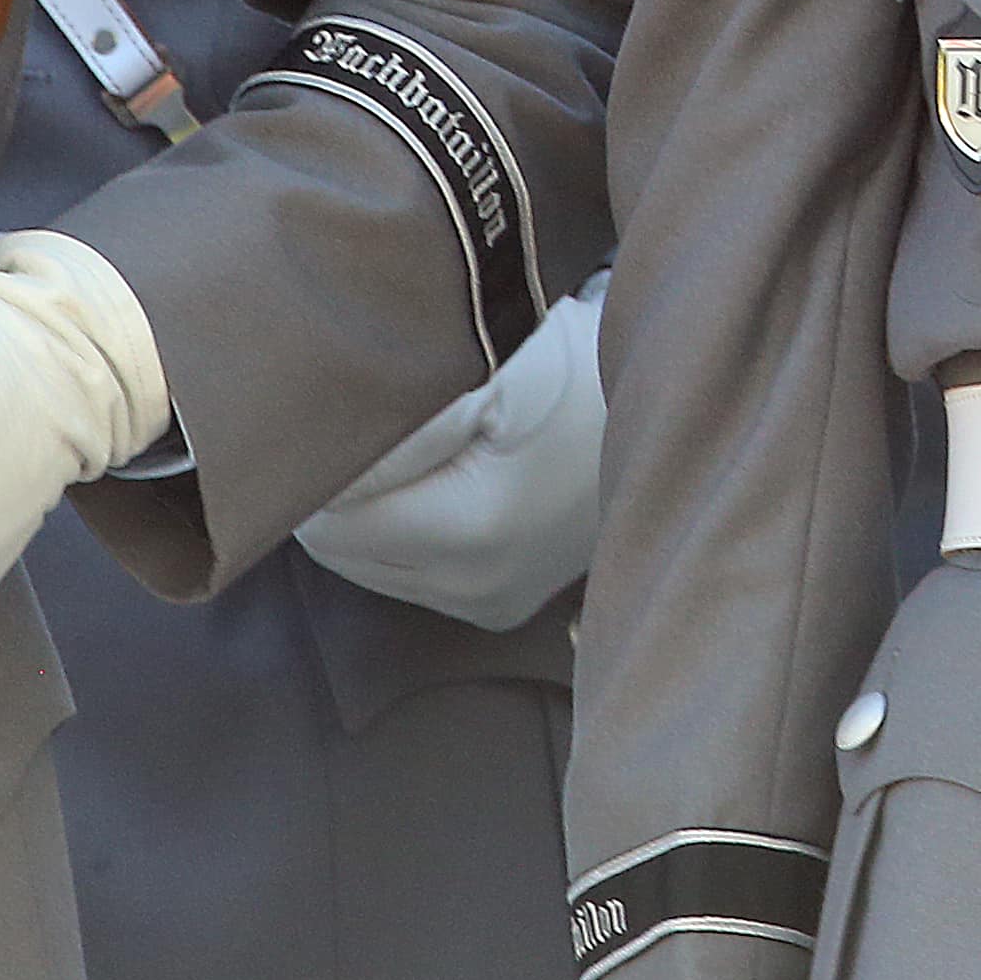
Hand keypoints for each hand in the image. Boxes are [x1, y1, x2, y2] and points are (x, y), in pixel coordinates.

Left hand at [295, 280, 605, 634]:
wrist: (665, 417)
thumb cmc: (575, 374)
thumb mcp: (489, 371)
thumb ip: (398, 422)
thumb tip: (315, 454)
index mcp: (471, 530)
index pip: (331, 515)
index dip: (323, 460)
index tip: (335, 412)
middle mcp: (476, 588)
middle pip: (339, 549)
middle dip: (336, 491)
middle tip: (364, 423)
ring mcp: (489, 605)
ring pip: (366, 567)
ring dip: (367, 513)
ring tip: (404, 450)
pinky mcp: (498, 608)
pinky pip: (408, 577)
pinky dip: (400, 535)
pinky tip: (436, 485)